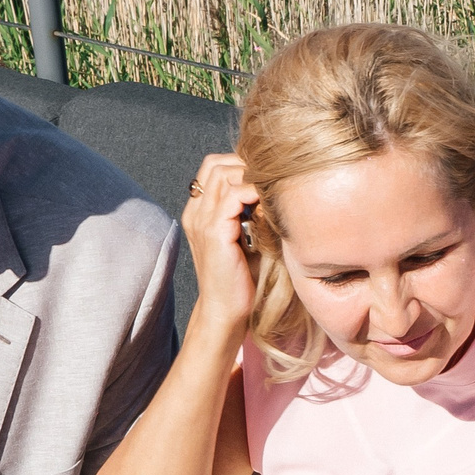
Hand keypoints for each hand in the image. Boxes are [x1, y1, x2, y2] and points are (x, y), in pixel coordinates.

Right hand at [181, 153, 262, 338]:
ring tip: (271, 191)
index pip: (213, 167)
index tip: (266, 178)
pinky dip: (254, 192)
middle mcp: (195, 212)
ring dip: (251, 176)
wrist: (227, 311)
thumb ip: (253, 211)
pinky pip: (233, 195)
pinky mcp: (214, 232)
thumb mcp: (247, 236)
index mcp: (199, 212)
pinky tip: (269, 204)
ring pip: (223, 173)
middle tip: (272, 180)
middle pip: (216, 164)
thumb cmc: (242, 278)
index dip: (240, 164)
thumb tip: (278, 186)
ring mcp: (202, 220)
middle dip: (246, 165)